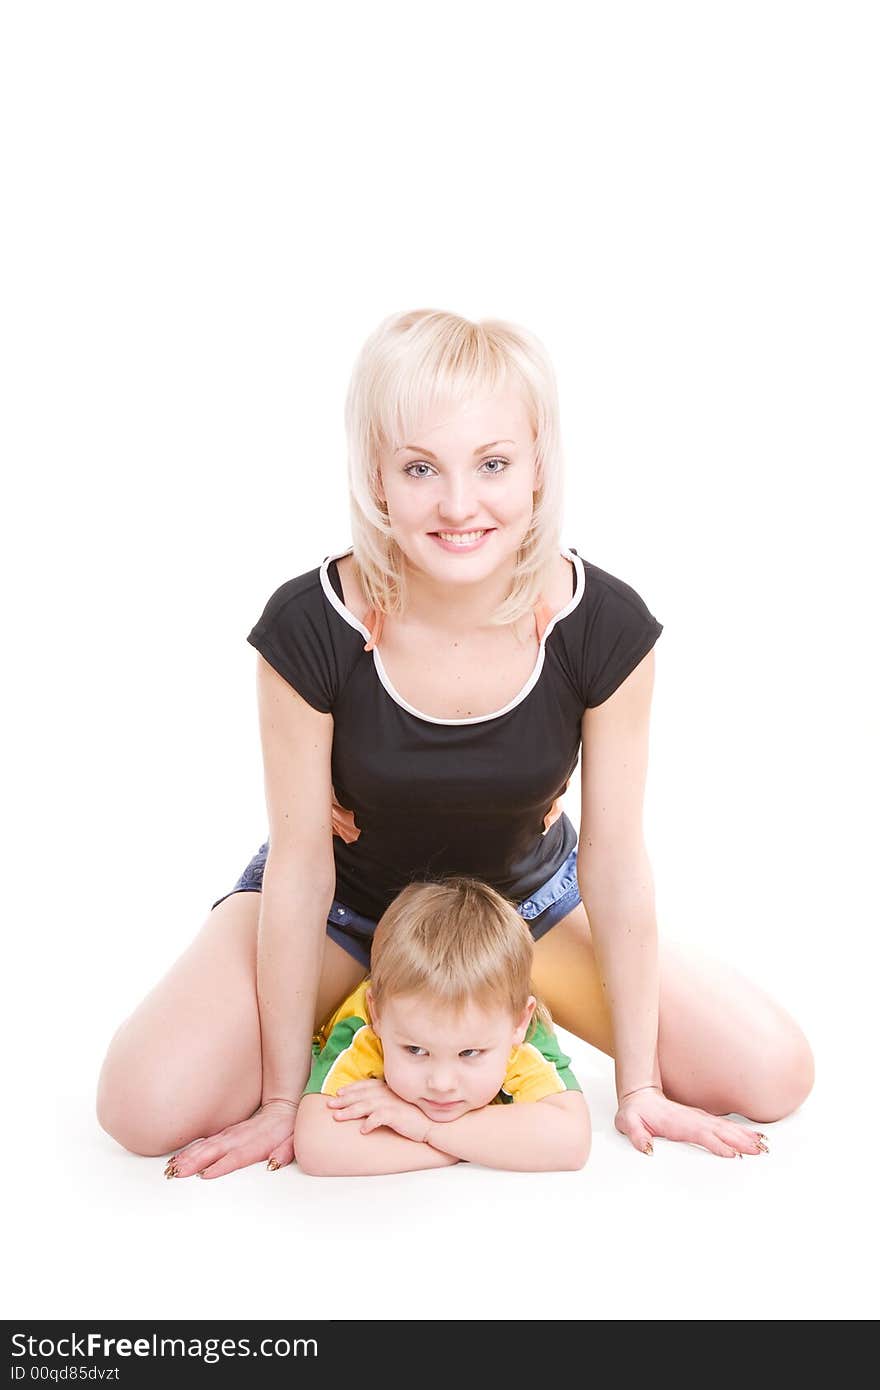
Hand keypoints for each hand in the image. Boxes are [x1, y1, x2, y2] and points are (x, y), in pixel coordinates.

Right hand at [163, 1099, 297, 1179]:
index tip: (206, 1174)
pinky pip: (206, 1142)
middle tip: (178, 1173)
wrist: (283, 1105)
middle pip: (216, 1150)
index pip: (238, 1155)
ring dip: (189, 1156)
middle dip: (196, 1161)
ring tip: (172, 1167)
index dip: (223, 1164)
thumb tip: (275, 1162)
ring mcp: (231, 1134)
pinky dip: (191, 1150)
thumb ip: (285, 1150)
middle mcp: (240, 1137)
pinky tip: (178, 1158)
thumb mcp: (294, 1138)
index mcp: (258, 1141)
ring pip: (207, 1145)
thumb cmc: (288, 1128)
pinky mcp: (226, 1134)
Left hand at [327, 1079, 431, 1142]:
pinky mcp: (396, 1115)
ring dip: (350, 1111)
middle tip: (329, 1105)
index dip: (350, 1089)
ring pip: (365, 1105)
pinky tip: (362, 1130)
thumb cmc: (414, 1114)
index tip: (338, 1092)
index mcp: (387, 1088)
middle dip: (343, 1100)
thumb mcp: (397, 1102)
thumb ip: (384, 1098)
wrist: (432, 1122)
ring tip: (337, 1117)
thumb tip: (369, 1102)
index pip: (365, 1085)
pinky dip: (370, 1123)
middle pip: (360, 1095)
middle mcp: (387, 1093)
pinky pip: (379, 1118)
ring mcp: (391, 1104)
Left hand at [614, 1086, 769, 1157]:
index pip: (701, 1134)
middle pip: (721, 1131)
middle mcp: (694, 1120)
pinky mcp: (704, 1121)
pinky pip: (727, 1127)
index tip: (732, 1154)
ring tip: (765, 1146)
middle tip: (760, 1151)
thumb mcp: (628, 1123)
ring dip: (747, 1136)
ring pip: (728, 1128)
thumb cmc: (636, 1113)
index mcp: (679, 1123)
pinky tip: (756, 1138)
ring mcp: (701, 1119)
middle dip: (741, 1141)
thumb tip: (647, 1148)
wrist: (641, 1096)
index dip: (716, 1144)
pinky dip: (743, 1132)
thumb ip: (636, 1135)